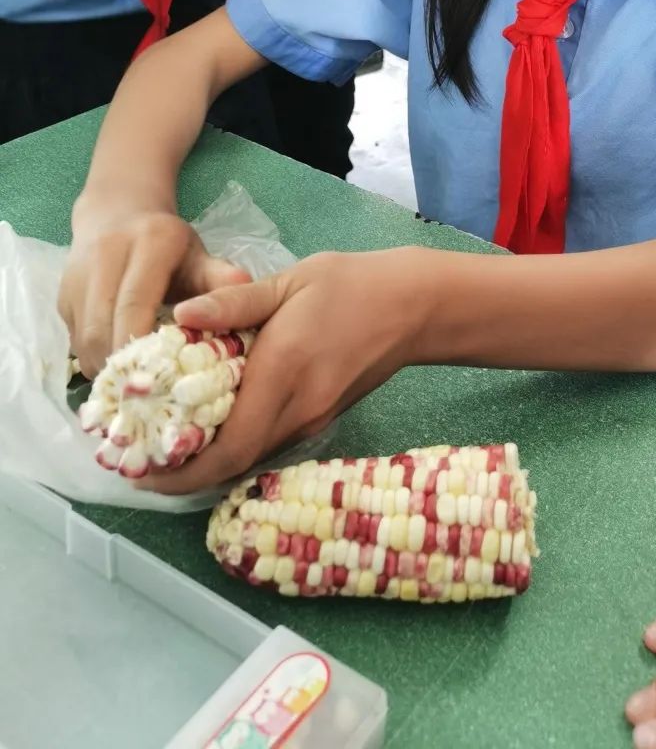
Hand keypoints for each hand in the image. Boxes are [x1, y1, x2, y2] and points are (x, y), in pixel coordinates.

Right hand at [61, 210, 249, 377]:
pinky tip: (119, 368)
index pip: (135, 303)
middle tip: (148, 395)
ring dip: (107, 368)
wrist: (118, 215)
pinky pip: (74, 339)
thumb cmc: (169, 246)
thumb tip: (246, 291)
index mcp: (148, 243)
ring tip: (135, 386)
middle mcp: (105, 256)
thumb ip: (220, 278)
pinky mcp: (62, 296)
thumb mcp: (200, 256)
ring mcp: (77, 277)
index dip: (142, 345)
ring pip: (84, 339)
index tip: (159, 380)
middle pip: (104, 327)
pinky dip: (95, 360)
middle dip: (124, 366)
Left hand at [139, 248, 435, 493]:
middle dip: (186, 472)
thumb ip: (234, 302)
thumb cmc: (350, 285)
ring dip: (210, 460)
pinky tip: (213, 426)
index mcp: (284, 371)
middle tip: (142, 461)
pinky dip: (236, 444)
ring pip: (251, 456)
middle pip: (234, 463)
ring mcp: (313, 419)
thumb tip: (181, 314)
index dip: (183, 470)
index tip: (143, 471)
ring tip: (167, 444)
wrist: (413, 307)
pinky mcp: (321, 417)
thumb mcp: (290, 281)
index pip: (230, 447)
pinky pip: (269, 442)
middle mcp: (298, 408)